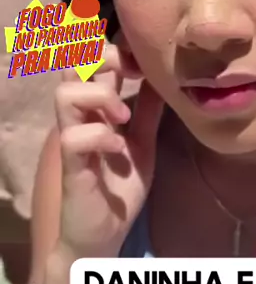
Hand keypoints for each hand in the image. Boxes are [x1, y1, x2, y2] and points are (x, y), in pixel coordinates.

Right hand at [54, 45, 163, 260]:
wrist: (106, 233)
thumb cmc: (119, 186)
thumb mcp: (143, 143)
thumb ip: (147, 112)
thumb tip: (161, 78)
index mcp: (98, 109)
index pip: (94, 62)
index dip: (116, 50)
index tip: (143, 63)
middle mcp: (81, 118)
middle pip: (75, 66)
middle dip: (103, 58)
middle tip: (130, 74)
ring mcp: (73, 139)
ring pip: (65, 93)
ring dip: (100, 97)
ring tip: (123, 118)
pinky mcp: (72, 166)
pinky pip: (74, 136)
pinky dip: (100, 135)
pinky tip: (118, 148)